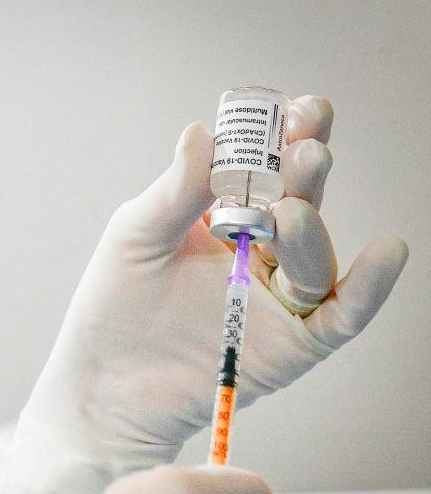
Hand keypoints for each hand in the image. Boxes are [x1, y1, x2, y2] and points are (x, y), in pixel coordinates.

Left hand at [0, 97, 407, 493]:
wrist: (105, 384)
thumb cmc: (114, 305)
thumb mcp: (137, 237)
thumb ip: (174, 191)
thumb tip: (201, 131)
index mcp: (224, 214)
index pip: (267, 165)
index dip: (287, 136)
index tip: (295, 109)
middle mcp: (262, 249)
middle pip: (302, 200)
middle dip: (307, 170)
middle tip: (306, 149)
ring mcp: (280, 296)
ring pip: (316, 254)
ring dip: (311, 228)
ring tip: (289, 213)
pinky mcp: (294, 343)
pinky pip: (343, 313)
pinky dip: (370, 286)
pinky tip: (387, 252)